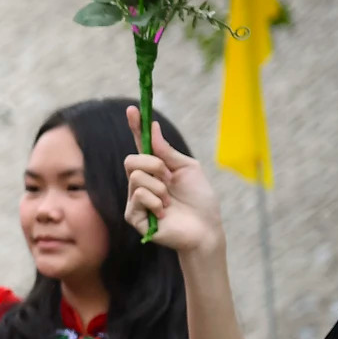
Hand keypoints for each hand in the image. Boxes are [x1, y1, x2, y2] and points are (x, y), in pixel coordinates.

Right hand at [125, 107, 224, 255]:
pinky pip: (138, 196)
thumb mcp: (188, 169)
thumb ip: (168, 152)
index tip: (133, 109)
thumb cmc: (200, 200)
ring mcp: (136, 199)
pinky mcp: (133, 216)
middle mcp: (142, 182)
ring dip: (159, 187)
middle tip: (168, 177)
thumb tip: (154, 127)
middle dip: (152, 164)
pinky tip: (164, 213)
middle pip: (131, 160)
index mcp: (155, 170)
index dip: (136, 127)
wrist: (206, 229)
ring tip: (169, 202)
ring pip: (136, 178)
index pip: (141, 145)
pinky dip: (155, 202)